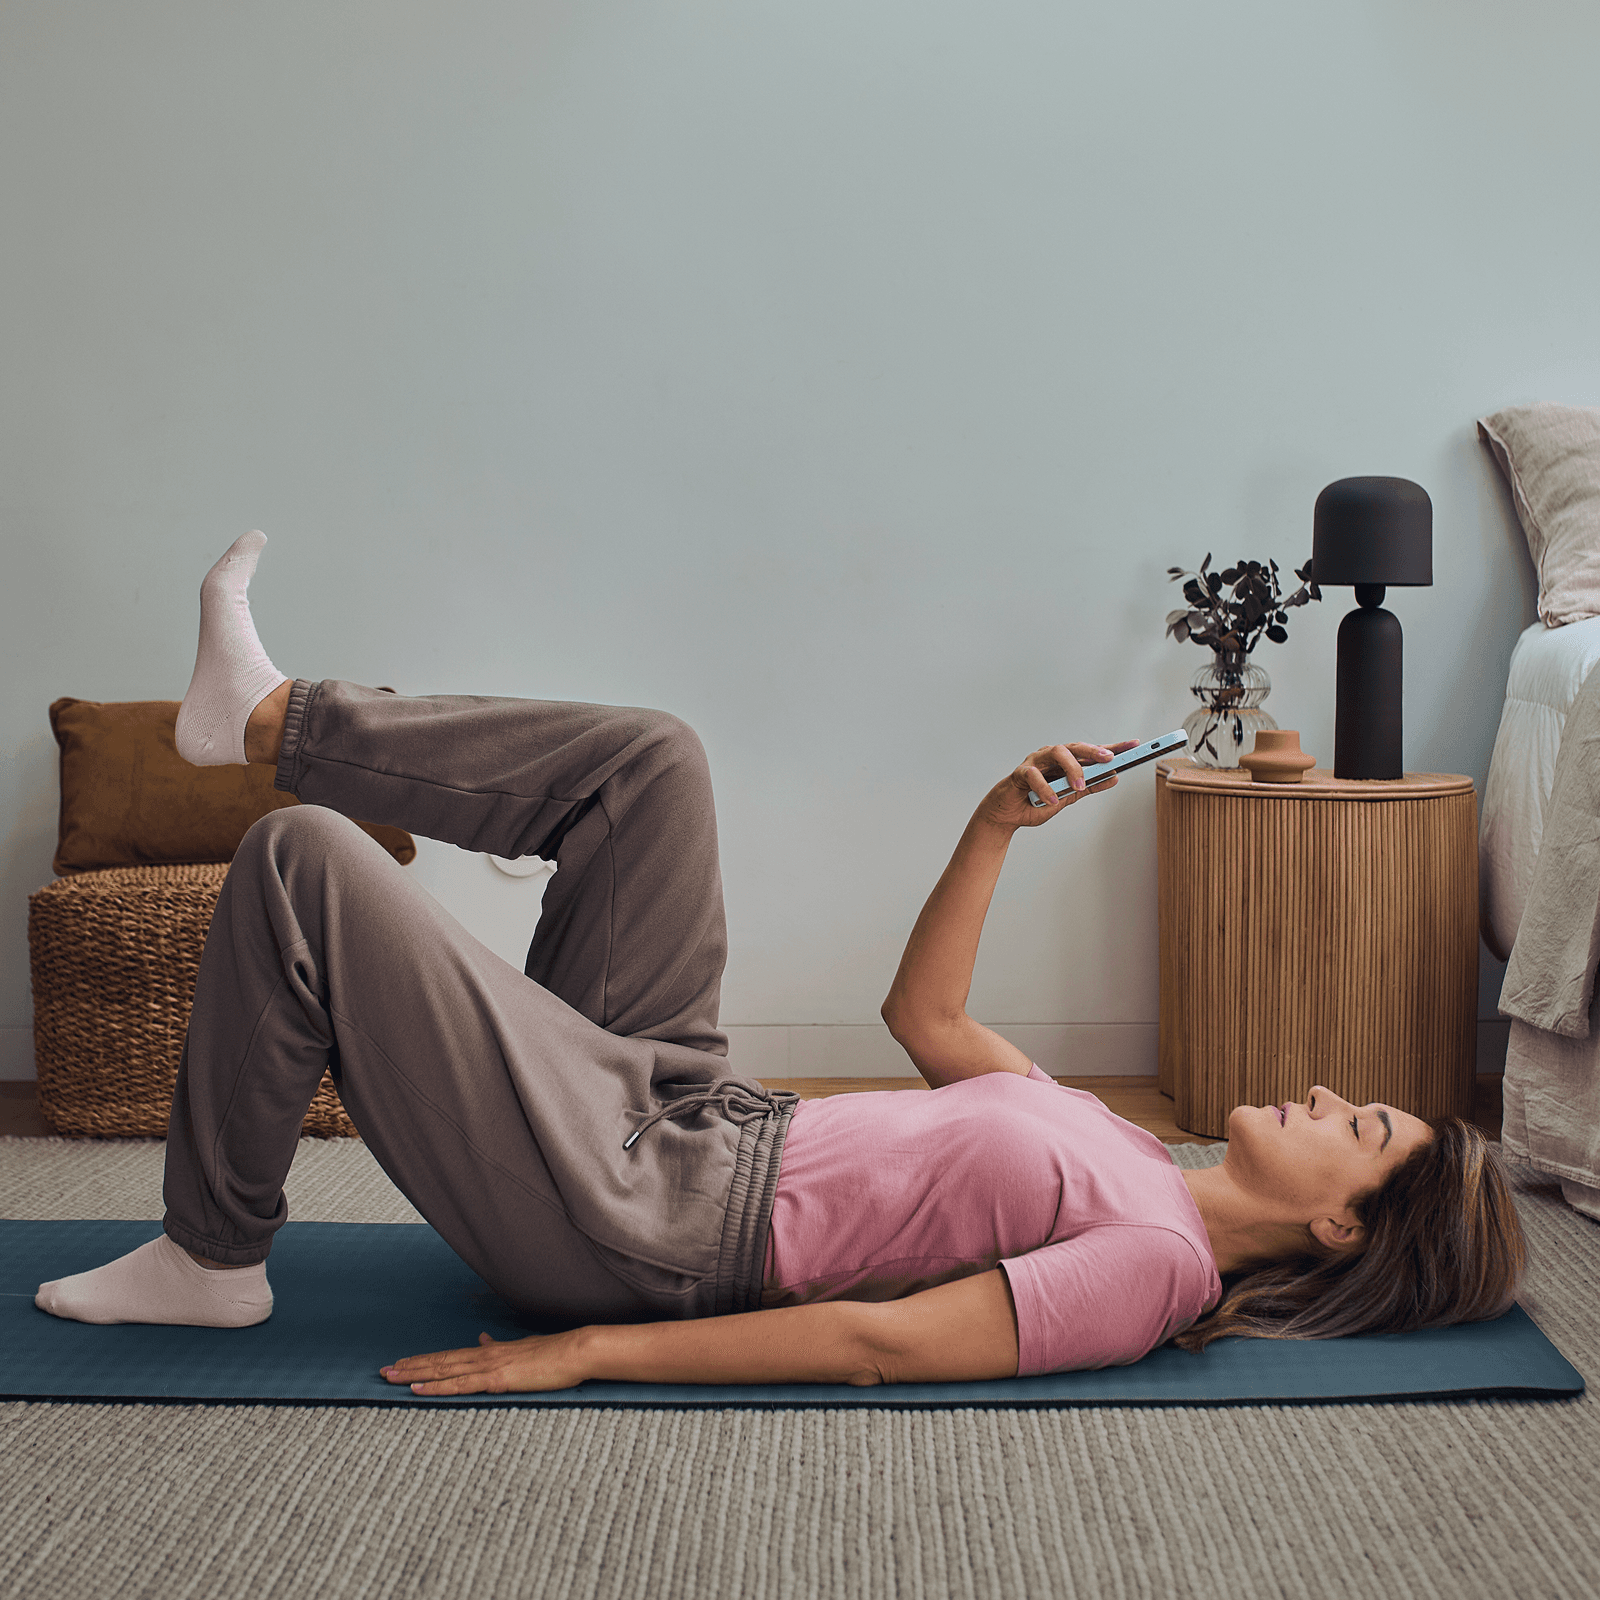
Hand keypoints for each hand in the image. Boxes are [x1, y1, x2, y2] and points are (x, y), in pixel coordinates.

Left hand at [381, 1329, 587, 1395]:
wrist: (574, 1351)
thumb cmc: (553, 1355)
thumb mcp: (522, 1349)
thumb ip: (500, 1348)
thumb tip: (483, 1339)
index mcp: (490, 1352)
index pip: (449, 1356)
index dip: (424, 1359)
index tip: (402, 1362)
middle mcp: (484, 1356)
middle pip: (439, 1361)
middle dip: (409, 1365)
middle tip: (382, 1370)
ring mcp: (489, 1367)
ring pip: (443, 1370)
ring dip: (414, 1373)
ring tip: (391, 1377)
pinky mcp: (497, 1380)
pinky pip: (460, 1385)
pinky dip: (436, 1387)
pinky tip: (418, 1388)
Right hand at [976, 740, 1138, 830]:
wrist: (1008, 815)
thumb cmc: (1035, 803)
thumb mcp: (1068, 797)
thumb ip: (1089, 787)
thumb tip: (1113, 778)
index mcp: (1065, 762)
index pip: (1091, 752)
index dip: (1112, 747)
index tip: (1133, 745)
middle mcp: (1051, 757)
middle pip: (1075, 747)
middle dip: (1093, 751)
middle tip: (1109, 759)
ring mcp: (1036, 762)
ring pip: (1056, 753)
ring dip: (1071, 768)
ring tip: (1079, 785)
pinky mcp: (1020, 773)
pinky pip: (1034, 776)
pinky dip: (1045, 789)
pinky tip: (1053, 800)